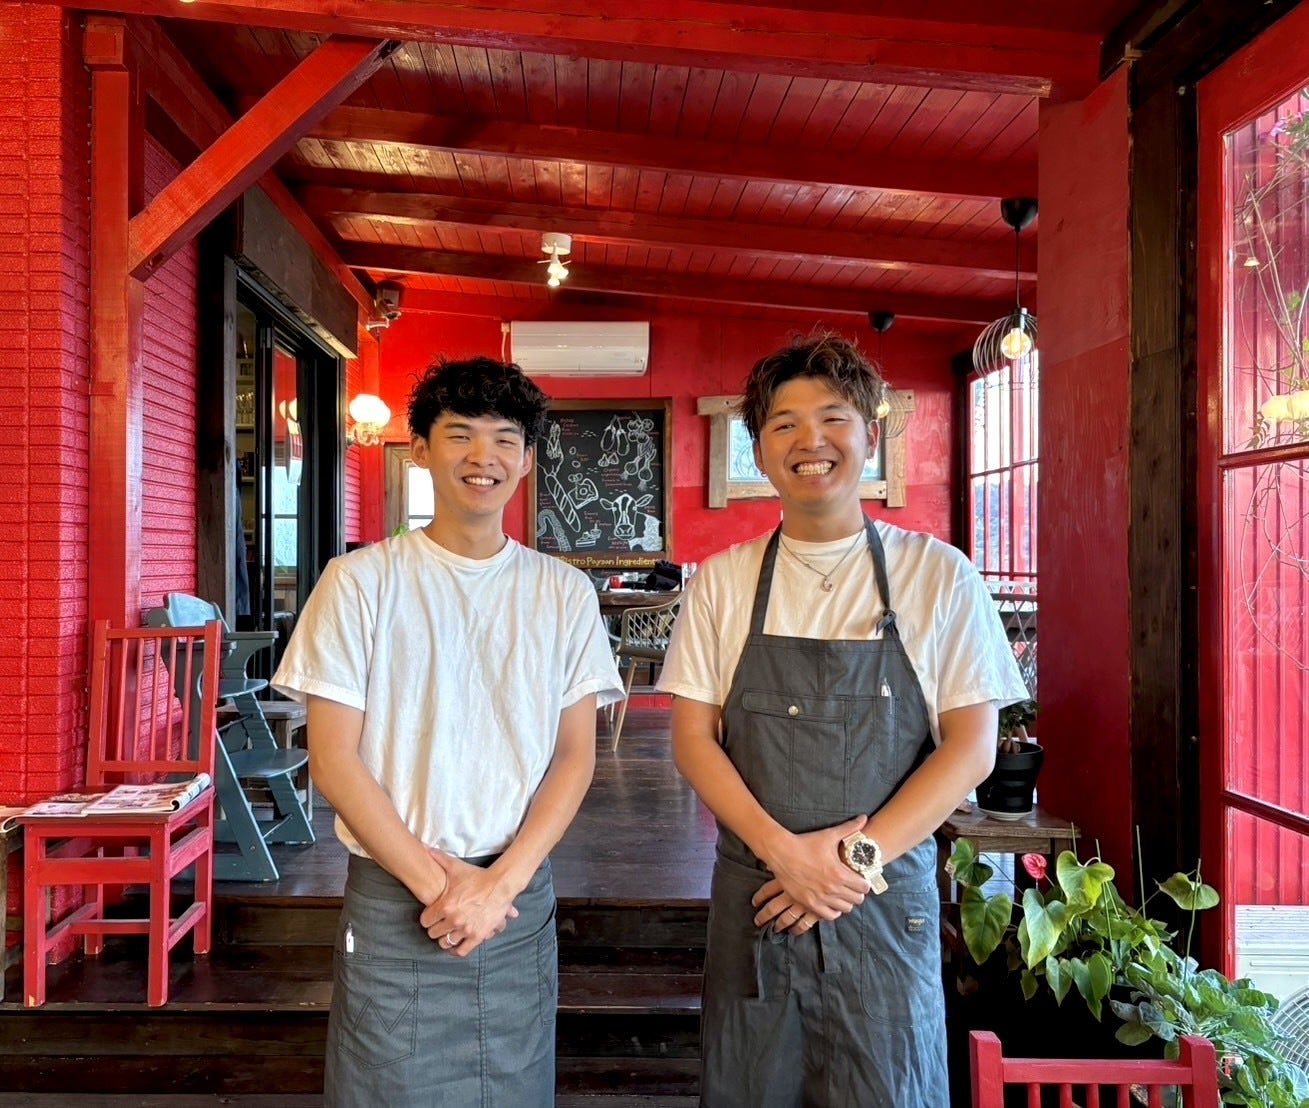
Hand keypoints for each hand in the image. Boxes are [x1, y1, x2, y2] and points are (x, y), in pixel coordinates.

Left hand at [419, 849, 519, 956]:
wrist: (500, 885)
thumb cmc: (477, 877)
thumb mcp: (456, 867)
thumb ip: (439, 858)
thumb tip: (424, 848)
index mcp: (445, 905)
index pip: (425, 921)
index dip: (427, 918)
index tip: (430, 916)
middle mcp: (454, 920)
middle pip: (434, 933)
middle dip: (435, 929)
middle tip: (439, 924)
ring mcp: (466, 929)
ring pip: (446, 943)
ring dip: (445, 938)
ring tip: (447, 934)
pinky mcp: (478, 936)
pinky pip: (462, 951)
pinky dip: (456, 950)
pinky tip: (455, 945)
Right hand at [752, 814, 870, 929]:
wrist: (782, 852)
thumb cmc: (806, 843)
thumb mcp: (829, 835)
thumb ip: (849, 828)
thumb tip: (864, 818)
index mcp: (840, 873)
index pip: (864, 887)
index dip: (864, 882)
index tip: (860, 878)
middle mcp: (832, 889)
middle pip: (857, 899)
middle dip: (857, 892)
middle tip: (852, 885)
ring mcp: (821, 898)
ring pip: (845, 909)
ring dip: (846, 901)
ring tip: (842, 893)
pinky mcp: (809, 903)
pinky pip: (829, 915)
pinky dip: (833, 910)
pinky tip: (831, 901)